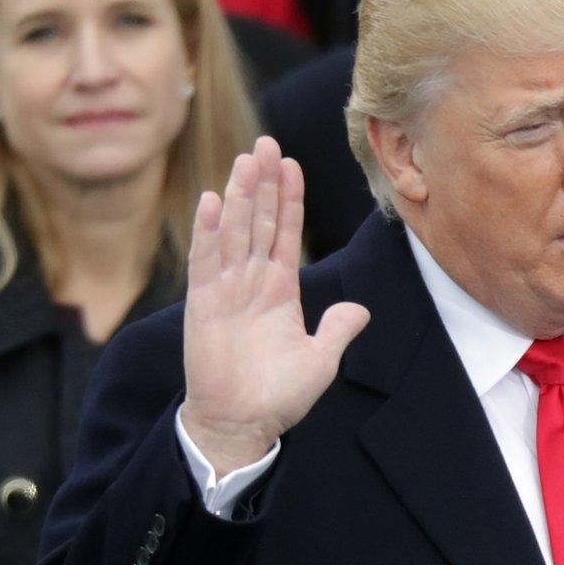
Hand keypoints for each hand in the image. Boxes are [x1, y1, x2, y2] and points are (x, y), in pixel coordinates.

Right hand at [182, 136, 369, 472]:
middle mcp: (253, 282)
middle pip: (260, 221)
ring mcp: (226, 290)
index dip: (289, 198)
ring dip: (240, 195)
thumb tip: (360, 309)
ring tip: (246, 158)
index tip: (291, 164)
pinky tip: (213, 201)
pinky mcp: (203, 305)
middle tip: (267, 141)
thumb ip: (338, 330)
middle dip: (264, 182)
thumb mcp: (320, 360)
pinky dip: (209, 231)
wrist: (242, 423)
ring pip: (235, 231)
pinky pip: (206, 261)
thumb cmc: (278, 395)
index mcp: (281, 290)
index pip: (286, 233)